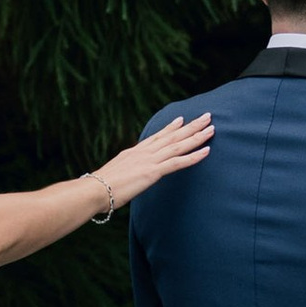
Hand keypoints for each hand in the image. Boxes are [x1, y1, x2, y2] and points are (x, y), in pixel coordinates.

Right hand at [89, 113, 212, 213]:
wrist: (94, 190)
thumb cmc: (100, 188)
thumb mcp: (115, 174)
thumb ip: (125, 171)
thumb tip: (126, 176)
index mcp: (134, 152)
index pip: (156, 137)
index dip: (170, 128)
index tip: (181, 119)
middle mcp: (144, 152)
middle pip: (172, 136)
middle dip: (190, 126)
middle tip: (206, 116)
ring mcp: (149, 161)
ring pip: (178, 145)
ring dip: (197, 136)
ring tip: (211, 128)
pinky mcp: (153, 172)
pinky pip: (177, 162)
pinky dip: (193, 156)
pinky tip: (206, 151)